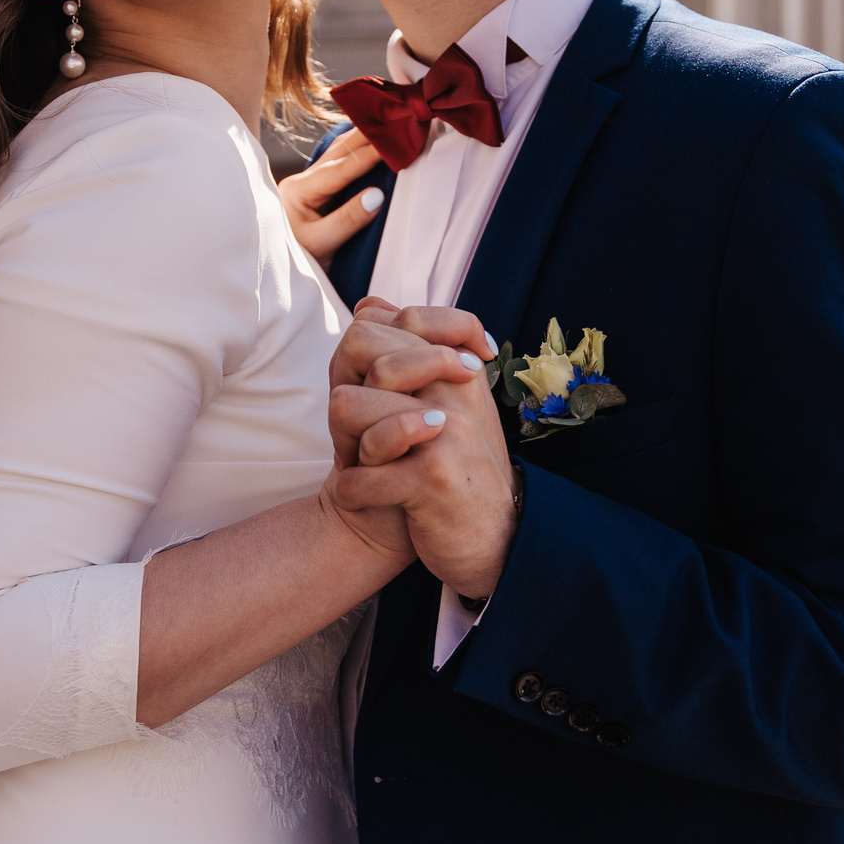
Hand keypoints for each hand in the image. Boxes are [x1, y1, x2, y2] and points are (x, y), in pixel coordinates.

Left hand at [277, 130, 385, 265]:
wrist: (277, 272)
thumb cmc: (297, 260)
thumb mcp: (320, 244)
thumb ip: (347, 220)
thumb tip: (377, 195)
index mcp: (298, 190)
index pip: (339, 168)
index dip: (368, 155)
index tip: (393, 144)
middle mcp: (302, 180)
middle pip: (339, 150)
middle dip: (368, 136)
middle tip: (397, 121)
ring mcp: (309, 182)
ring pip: (340, 152)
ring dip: (364, 139)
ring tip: (390, 125)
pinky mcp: (318, 189)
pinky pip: (342, 164)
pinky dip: (360, 152)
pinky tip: (375, 144)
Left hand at [330, 304, 517, 597]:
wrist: (498, 539)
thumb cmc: (461, 469)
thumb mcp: (449, 405)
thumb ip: (413, 354)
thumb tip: (370, 304)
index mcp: (459, 370)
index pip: (401, 317)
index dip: (369, 350)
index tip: (380, 393)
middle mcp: (455, 392)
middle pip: (362, 350)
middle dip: (349, 393)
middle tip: (365, 433)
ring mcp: (445, 433)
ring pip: (346, 405)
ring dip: (348, 444)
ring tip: (370, 466)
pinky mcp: (431, 479)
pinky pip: (356, 476)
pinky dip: (352, 493)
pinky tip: (369, 499)